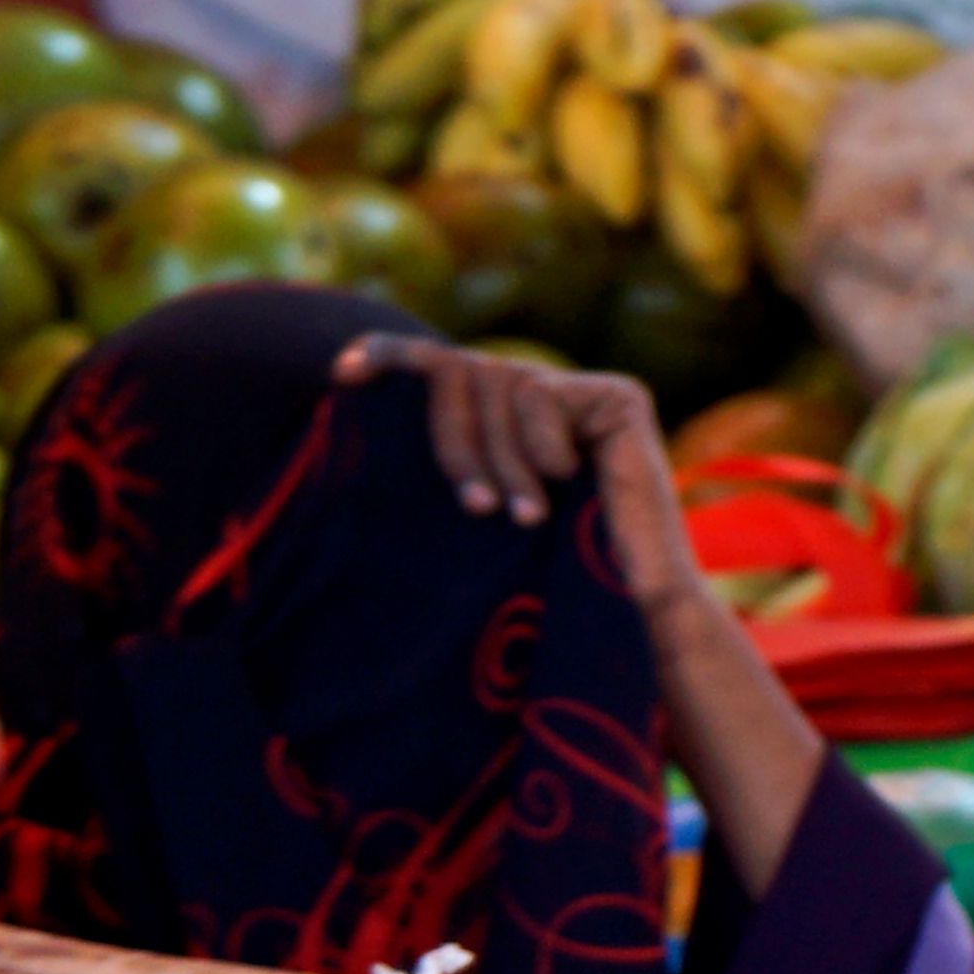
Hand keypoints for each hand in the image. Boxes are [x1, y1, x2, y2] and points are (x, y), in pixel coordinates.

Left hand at [335, 334, 699, 610]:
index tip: (343, 373)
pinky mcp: (620, 398)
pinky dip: (539, 444)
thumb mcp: (477, 511)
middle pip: (465, 371)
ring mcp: (586, 392)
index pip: (444, 366)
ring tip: (526, 515)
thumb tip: (364, 410)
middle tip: (475, 508)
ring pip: (501, 382)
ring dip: (501, 457)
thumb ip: (449, 461)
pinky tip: (567, 480)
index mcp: (510, 420)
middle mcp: (549, 395)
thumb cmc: (552, 580)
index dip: (394, 358)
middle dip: (456, 440)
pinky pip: (540, 394)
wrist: (631, 615)